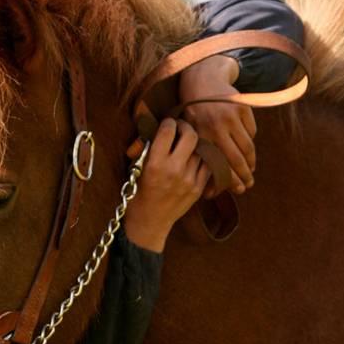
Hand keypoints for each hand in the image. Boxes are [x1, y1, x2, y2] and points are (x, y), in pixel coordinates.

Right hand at [124, 119, 210, 252]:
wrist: (149, 221)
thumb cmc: (138, 192)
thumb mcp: (135, 168)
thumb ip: (145, 146)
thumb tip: (151, 123)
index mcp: (155, 163)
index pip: (168, 131)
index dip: (168, 122)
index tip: (167, 123)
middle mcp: (174, 170)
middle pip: (191, 135)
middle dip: (185, 127)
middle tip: (181, 128)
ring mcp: (189, 180)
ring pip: (202, 149)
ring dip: (195, 143)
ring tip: (188, 144)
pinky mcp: (198, 188)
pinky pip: (208, 165)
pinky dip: (203, 159)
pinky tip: (195, 158)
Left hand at [179, 55, 256, 197]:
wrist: (202, 80)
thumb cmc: (194, 113)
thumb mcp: (191, 133)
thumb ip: (199, 157)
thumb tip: (208, 192)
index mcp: (200, 135)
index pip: (219, 165)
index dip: (229, 180)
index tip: (237, 189)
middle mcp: (216, 126)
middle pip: (236, 159)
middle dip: (244, 176)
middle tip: (248, 184)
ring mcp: (231, 117)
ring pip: (247, 147)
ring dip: (251, 162)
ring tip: (251, 170)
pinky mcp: (243, 108)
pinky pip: (252, 132)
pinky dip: (250, 141)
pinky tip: (247, 148)